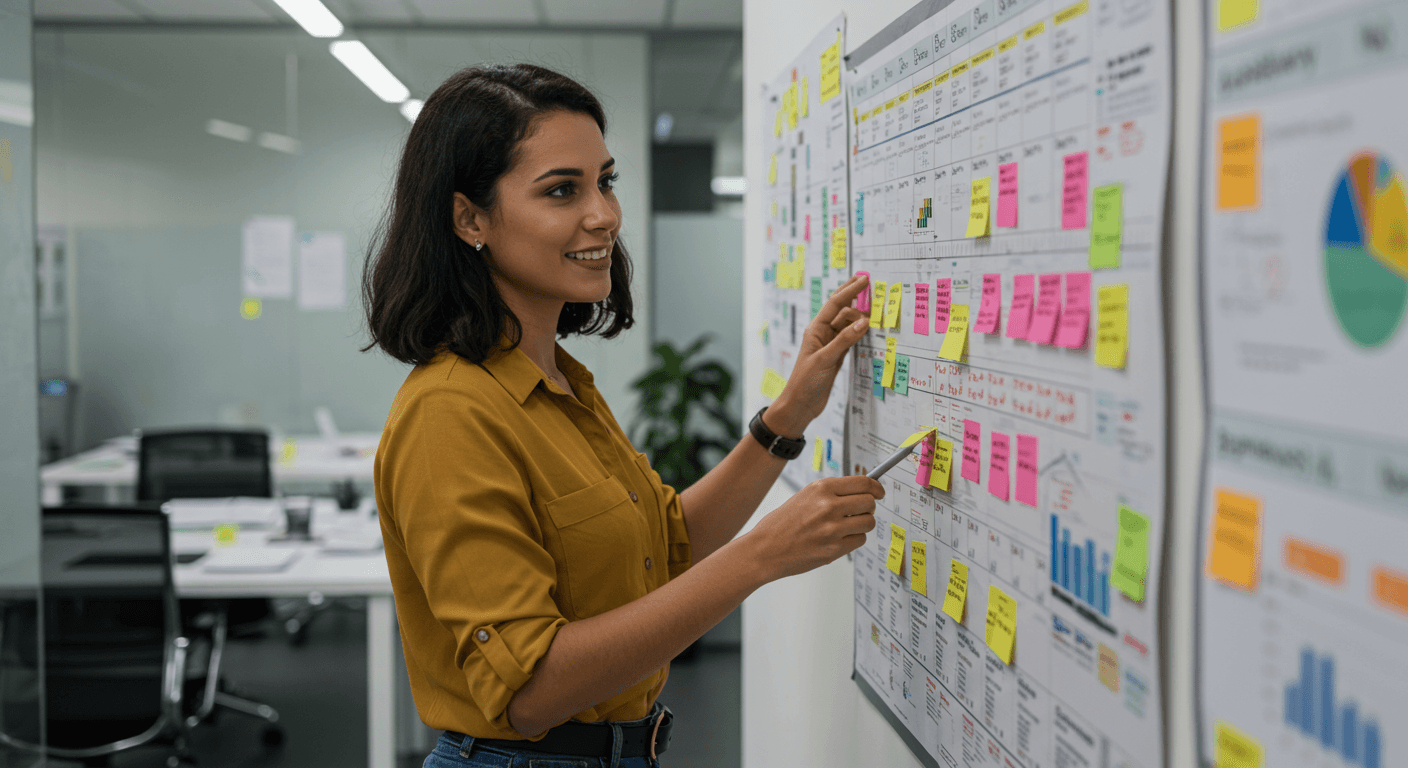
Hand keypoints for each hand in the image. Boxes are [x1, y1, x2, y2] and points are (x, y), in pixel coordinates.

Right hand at [745, 475, 883, 581]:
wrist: (765, 549)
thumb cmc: (782, 523)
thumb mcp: (805, 496)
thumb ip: (831, 493)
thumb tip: (860, 491)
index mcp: (822, 488)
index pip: (864, 483)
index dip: (876, 488)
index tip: (879, 492)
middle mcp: (829, 506)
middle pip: (870, 503)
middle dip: (868, 507)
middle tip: (860, 511)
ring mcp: (832, 529)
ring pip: (869, 523)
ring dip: (863, 524)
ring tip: (847, 526)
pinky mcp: (834, 549)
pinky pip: (860, 540)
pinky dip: (853, 539)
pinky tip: (838, 538)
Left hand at [765, 274, 871, 435]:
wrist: (801, 404)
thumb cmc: (805, 382)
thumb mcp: (825, 359)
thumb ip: (844, 340)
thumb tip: (863, 322)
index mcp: (816, 329)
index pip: (835, 304)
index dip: (849, 290)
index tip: (863, 279)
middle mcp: (823, 334)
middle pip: (841, 310)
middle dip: (853, 295)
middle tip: (868, 282)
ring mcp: (831, 344)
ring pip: (849, 324)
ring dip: (860, 315)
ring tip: (875, 305)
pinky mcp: (837, 355)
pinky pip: (851, 338)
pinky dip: (861, 332)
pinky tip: (869, 327)